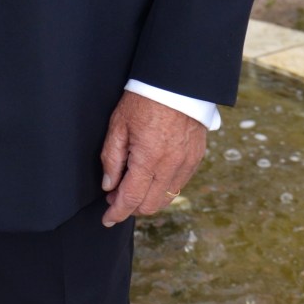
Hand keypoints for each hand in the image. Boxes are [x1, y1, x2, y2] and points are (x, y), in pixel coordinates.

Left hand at [99, 90, 207, 227]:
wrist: (177, 83)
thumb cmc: (144, 100)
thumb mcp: (118, 125)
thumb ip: (112, 158)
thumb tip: (109, 185)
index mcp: (149, 159)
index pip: (131, 198)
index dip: (117, 213)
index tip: (107, 220)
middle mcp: (171, 166)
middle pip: (150, 205)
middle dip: (130, 207)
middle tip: (115, 195)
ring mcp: (187, 164)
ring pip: (166, 198)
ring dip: (148, 199)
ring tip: (132, 185)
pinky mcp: (196, 158)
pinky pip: (179, 184)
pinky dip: (163, 188)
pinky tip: (151, 177)